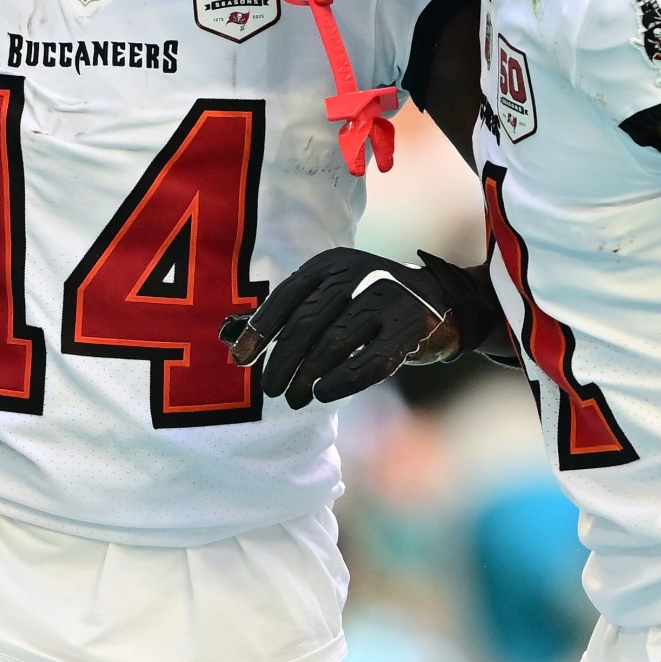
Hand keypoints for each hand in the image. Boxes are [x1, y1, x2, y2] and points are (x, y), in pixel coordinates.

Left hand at [223, 248, 499, 407]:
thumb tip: (224, 335)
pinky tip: (323, 393)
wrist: (436, 303)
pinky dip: (343, 380)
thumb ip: (279, 316)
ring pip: (336, 342)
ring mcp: (388, 297)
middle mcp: (359, 273)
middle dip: (282, 360)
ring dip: (307, 376)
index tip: (240, 360)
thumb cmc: (363, 306)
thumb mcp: (323, 300)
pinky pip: (371, 359)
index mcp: (331, 263)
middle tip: (269, 388)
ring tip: (292, 398)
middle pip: (308, 322)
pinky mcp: (411, 327)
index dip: (259, 330)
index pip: (286, 297)